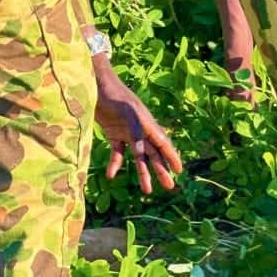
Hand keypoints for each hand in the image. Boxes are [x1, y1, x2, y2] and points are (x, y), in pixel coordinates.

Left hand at [93, 58, 181, 192]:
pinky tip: (111, 175)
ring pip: (138, 156)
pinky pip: (118, 152)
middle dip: (161, 169)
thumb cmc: (115, 95)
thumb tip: (142, 153)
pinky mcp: (113, 133)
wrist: (96, 85)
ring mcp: (127, 132)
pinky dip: (116, 164)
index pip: (162, 142)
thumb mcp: (128, 113)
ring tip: (147, 190)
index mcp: (147, 123)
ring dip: (142, 172)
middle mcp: (140, 129)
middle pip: (153, 152)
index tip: (180, 170)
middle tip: (169, 186)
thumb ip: (136, 132)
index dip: (171, 156)